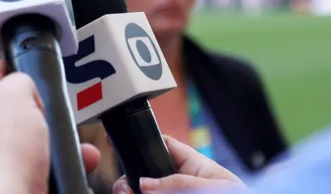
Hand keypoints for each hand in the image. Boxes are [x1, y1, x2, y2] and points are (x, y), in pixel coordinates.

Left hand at [0, 60, 100, 193]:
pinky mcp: (10, 189)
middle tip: (57, 113)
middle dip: (42, 115)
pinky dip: (61, 171)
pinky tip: (77, 169)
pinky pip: (41, 174)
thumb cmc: (6, 150)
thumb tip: (27, 93)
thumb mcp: (15, 93)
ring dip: (60, 147)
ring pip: (32, 149)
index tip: (23, 62)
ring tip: (84, 150)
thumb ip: (20, 82)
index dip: (7, 68)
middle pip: (12, 117)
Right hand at [112, 136, 245, 192]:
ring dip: (130, 190)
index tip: (118, 141)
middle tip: (124, 189)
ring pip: (143, 189)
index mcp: (193, 165)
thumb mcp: (213, 186)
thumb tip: (144, 182)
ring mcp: (174, 193)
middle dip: (129, 178)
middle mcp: (179, 181)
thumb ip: (179, 182)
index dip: (141, 141)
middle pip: (145, 174)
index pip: (162, 145)